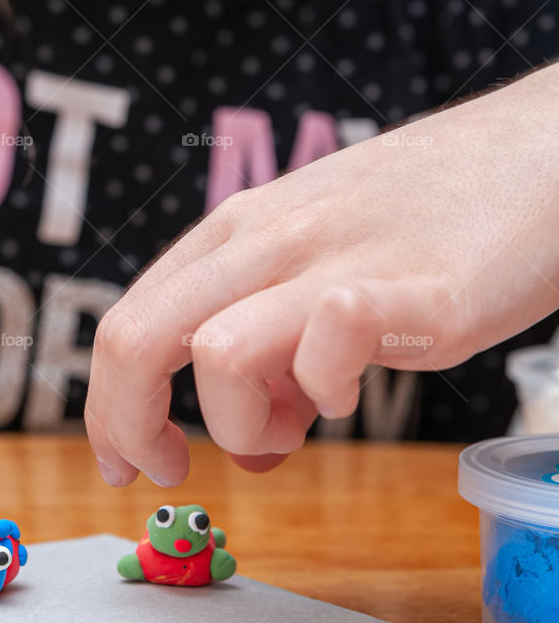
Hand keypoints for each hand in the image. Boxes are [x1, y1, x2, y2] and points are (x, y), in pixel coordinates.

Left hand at [85, 63, 558, 485]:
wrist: (537, 151)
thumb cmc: (432, 211)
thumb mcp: (324, 263)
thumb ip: (277, 348)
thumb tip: (252, 444)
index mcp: (239, 228)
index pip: (128, 318)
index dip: (107, 405)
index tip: (125, 458)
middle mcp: (269, 236)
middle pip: (137, 337)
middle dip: (127, 426)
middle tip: (167, 471)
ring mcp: (337, 257)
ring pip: (216, 352)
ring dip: (240, 424)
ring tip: (295, 426)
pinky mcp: (414, 289)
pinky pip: (329, 336)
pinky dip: (328, 390)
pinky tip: (355, 390)